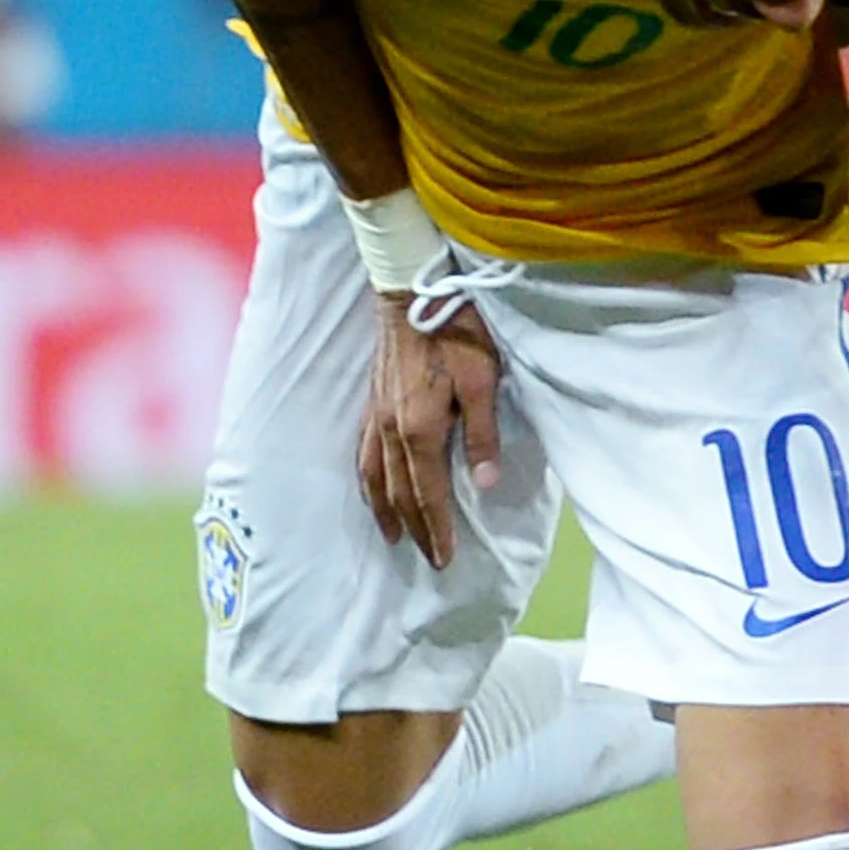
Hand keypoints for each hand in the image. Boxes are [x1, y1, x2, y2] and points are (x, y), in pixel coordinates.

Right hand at [355, 295, 505, 568]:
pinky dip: (367, 482)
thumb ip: (483, 433)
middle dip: (415, 529)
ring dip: (385, 511)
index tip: (444, 558)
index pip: (429, 493)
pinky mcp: (371, 403)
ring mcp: (376, 417)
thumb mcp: (484, 380)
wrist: (413, 291)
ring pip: (375, 478)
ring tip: (393, 537)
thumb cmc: (458, 333)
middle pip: (400, 493)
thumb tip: (486, 483)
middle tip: (428, 558)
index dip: (437, 528)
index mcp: (421, 430)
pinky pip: (362, 455)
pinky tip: (372, 488)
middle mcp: (392, 431)